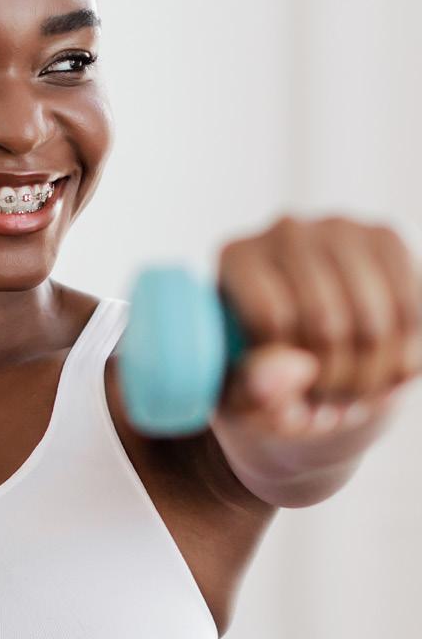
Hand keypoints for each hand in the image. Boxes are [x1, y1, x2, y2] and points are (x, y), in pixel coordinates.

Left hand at [211, 214, 421, 441]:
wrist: (308, 353)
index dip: (287, 374)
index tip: (287, 400)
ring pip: (373, 322)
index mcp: (234, 259)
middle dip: (333, 384)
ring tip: (353, 399)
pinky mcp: (385, 239)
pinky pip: (411, 312)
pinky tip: (386, 379)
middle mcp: (283, 230)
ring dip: (370, 379)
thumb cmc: (261, 379)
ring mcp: (338, 228)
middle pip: (326, 321)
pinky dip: (403, 361)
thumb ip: (254, 392)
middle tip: (327, 410)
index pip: (271, 318)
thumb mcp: (242, 398)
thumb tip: (292, 374)